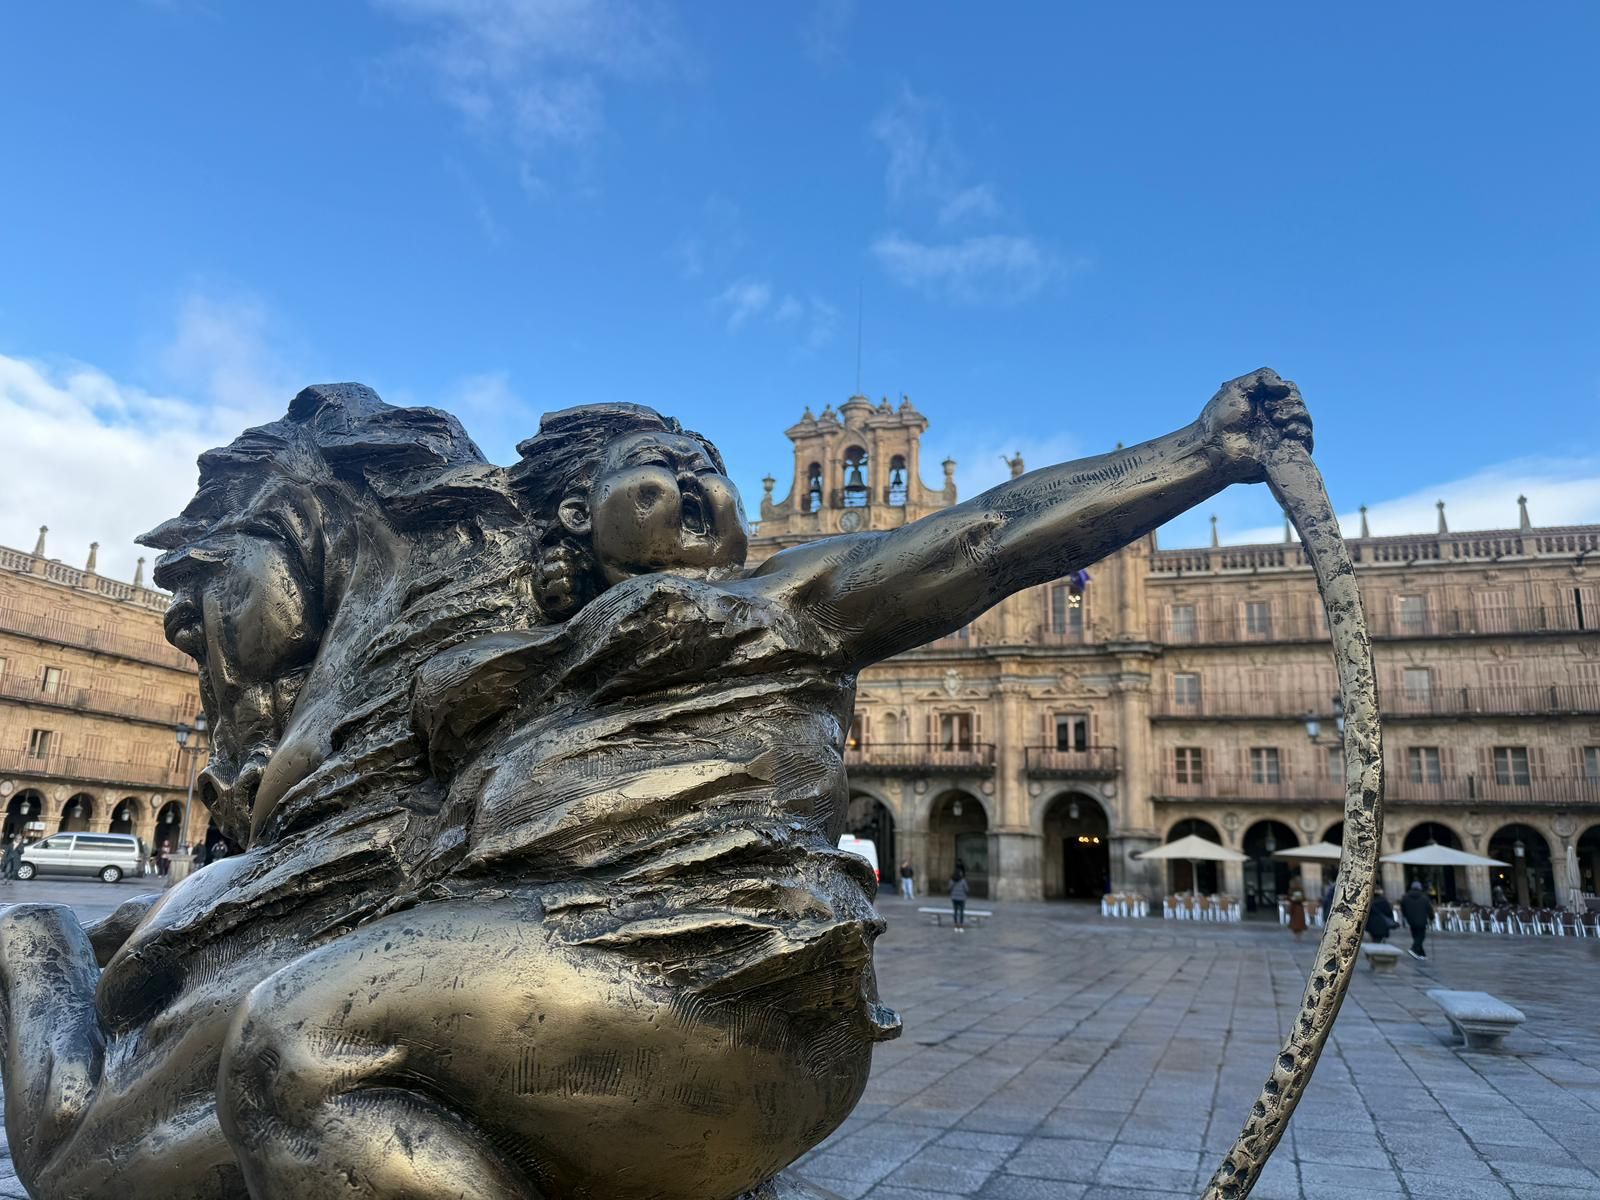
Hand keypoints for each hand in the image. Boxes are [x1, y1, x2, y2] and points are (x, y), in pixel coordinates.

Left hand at [1198, 368, 1312, 481]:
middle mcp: (1273, 419)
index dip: (1285, 390)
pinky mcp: (1283, 452)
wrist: (1214, 448)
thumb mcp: (1238, 387)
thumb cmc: (1219, 419)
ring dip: (1298, 415)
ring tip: (1279, 420)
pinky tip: (1289, 431)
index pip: (1289, 390)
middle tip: (1271, 412)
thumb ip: (1263, 377)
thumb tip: (1284, 388)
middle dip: (1292, 403)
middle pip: (1299, 403)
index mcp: (1264, 403)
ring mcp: (1279, 436)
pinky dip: (1302, 432)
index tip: (1268, 399)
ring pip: (1305, 421)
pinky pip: (1307, 442)